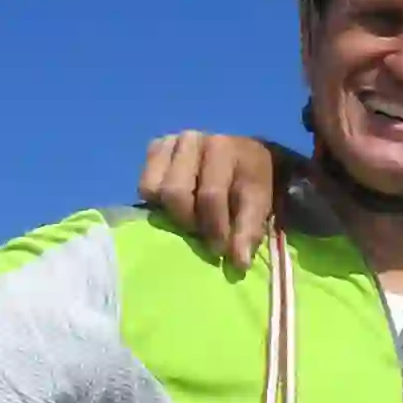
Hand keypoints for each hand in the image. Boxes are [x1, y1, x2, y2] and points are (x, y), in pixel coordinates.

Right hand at [139, 130, 287, 267]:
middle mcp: (191, 139)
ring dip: (171, 211)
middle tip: (202, 232)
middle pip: (174, 192)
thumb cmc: (251, 181)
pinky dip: (156, 201)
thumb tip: (238, 263)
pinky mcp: (155, 149)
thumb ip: (248, 231)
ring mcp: (169, 142)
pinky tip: (174, 205)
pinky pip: (144, 184)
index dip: (214, 228)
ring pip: (153, 188)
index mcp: (222, 148)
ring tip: (190, 217)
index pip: (210, 195)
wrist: (245, 157)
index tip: (221, 250)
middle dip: (189, 221)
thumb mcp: (258, 204)